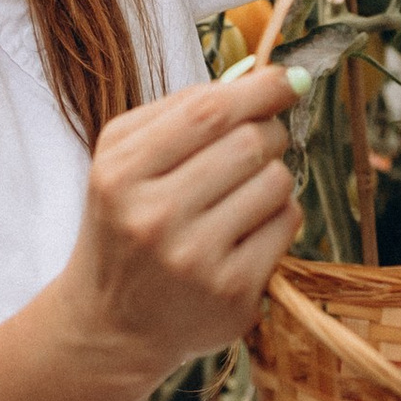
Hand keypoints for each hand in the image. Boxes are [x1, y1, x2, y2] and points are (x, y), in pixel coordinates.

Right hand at [56, 69, 300, 390]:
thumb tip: (265, 78)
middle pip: (250, 143)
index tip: (289, 78)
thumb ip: (180, 112)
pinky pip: (287, 225)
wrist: (112, 322)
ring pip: (277, 183)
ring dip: (273, 177)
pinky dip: (278, 217)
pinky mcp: (232, 294)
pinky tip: (246, 230)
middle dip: (270, 132)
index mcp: (121, 173)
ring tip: (242, 194)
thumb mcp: (122, 161)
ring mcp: (195, 260)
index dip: (259, 88)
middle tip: (260, 142)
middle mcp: (154, 217)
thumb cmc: (125, 226)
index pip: (208, 111)